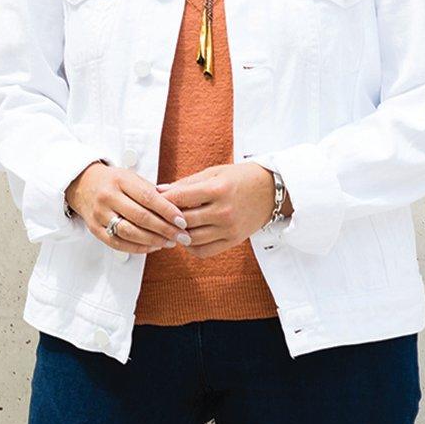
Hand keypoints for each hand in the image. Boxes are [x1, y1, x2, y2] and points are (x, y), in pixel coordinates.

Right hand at [66, 160, 187, 250]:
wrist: (82, 184)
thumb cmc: (114, 181)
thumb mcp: (131, 177)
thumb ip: (152, 192)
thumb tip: (178, 209)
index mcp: (120, 180)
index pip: (148, 198)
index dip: (167, 211)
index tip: (183, 221)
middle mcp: (108, 197)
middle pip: (141, 217)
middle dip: (165, 229)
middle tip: (182, 236)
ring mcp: (99, 214)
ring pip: (130, 233)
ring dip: (153, 240)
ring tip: (170, 242)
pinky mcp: (94, 229)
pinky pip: (118, 243)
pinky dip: (138, 248)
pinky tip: (153, 247)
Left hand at [138, 160, 278, 251]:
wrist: (273, 191)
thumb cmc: (241, 177)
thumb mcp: (215, 172)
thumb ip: (187, 183)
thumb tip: (160, 191)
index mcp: (218, 189)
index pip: (180, 198)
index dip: (162, 199)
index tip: (151, 198)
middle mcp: (224, 211)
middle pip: (183, 220)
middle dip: (166, 218)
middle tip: (155, 215)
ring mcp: (229, 229)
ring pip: (191, 238)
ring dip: (176, 233)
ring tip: (169, 226)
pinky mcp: (233, 241)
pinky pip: (204, 250)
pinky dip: (190, 246)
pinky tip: (185, 237)